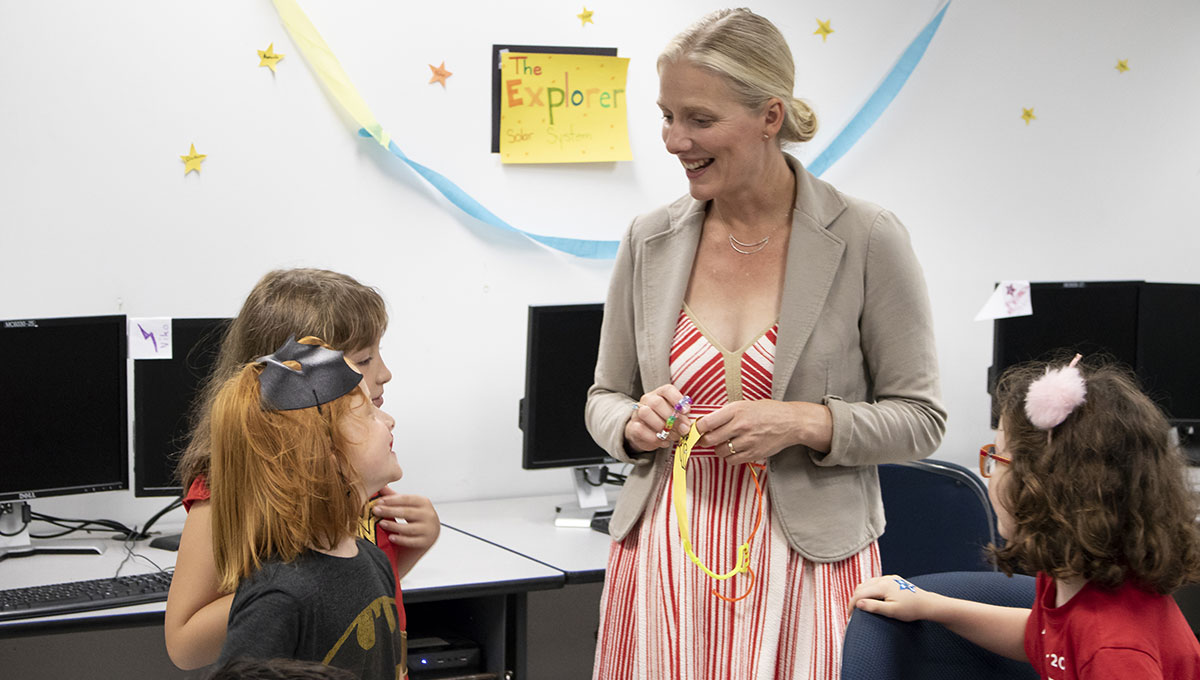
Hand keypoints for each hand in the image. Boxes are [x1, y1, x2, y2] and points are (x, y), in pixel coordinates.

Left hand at [372, 488, 439, 550]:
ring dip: (393, 525)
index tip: (379, 501)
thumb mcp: (406, 506)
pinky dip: (401, 539)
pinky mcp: (426, 542)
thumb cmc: (414, 520)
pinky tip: (391, 537)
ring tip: (381, 523)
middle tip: (376, 510)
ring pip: (409, 528)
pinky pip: (412, 541)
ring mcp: (429, 529)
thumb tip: (380, 486)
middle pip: (407, 512)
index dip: (392, 500)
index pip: (407, 499)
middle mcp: (429, 515)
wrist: (425, 539)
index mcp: (424, 503)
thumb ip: (394, 497)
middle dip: (390, 511)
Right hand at [625, 384, 693, 452]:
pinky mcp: (632, 426)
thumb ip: (683, 418)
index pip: (667, 390)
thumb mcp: (676, 417)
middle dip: (672, 418)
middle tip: (683, 429)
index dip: (677, 399)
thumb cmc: (665, 422)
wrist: (646, 434)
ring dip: (662, 427)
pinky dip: (654, 437)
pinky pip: (640, 429)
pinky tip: (664, 441)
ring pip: (646, 413)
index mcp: (660, 394)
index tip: (686, 411)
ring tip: (673, 436)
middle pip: (657, 402)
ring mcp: (638, 412)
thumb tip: (686, 426)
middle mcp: (647, 400)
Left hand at [696, 399, 827, 463]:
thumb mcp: (745, 405)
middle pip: (710, 439)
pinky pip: (732, 460)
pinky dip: (729, 457)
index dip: (697, 428)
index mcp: (736, 410)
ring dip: (718, 449)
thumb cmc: (767, 411)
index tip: (696, 430)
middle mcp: (740, 425)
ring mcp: (747, 441)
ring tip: (724, 443)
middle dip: (704, 441)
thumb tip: (705, 423)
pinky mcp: (753, 453)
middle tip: (705, 440)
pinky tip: (734, 450)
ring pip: (720, 451)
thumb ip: (726, 413)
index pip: (707, 422)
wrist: (791, 422)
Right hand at [850, 574, 933, 621]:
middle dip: (855, 599)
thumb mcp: (892, 611)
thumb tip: (858, 603)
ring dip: (861, 594)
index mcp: (882, 586)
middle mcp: (884, 579)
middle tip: (853, 613)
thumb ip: (874, 607)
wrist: (927, 604)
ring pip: (867, 583)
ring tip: (859, 606)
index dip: (852, 605)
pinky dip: (868, 590)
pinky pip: (875, 582)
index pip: (860, 594)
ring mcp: (888, 578)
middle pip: (861, 587)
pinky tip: (870, 598)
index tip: (850, 616)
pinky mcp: (892, 579)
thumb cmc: (911, 609)